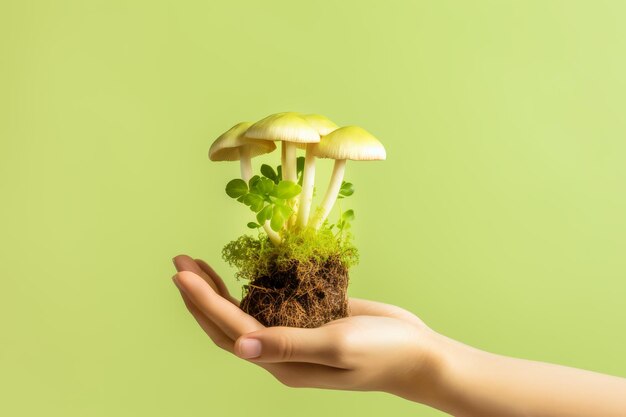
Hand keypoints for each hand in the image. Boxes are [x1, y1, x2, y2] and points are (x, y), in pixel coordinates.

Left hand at [171, 254, 441, 400]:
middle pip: (227, 324)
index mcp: (283, 363)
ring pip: (245, 312)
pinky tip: (243, 268)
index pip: (230, 330)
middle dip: (200, 294)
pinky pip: (272, 302)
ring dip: (219, 289)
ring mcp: (295, 334)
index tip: (181, 275)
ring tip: (198, 264)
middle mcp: (282, 351)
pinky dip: (252, 286)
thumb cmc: (383, 352)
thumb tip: (239, 346)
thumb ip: (290, 345)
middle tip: (179, 262)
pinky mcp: (309, 318)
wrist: (417, 352)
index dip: (203, 302)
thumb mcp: (338, 346)